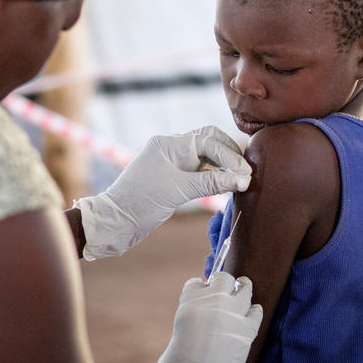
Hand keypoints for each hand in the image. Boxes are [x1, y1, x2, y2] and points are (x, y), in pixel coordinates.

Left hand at [76, 125, 250, 259]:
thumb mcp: (178, 191)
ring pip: (205, 156)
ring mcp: (172, 162)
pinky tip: (226, 186)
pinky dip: (213, 176)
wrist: (115, 222)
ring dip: (223, 166)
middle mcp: (171, 148)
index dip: (229, 155)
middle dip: (229, 155)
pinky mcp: (173, 178)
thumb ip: (210, 183)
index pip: (207, 140)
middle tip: (246, 173)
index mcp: (168, 144)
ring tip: (240, 181)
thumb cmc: (140, 203)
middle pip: (208, 141)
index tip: (245, 173)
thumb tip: (241, 179)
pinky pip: (199, 170)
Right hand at [150, 273, 262, 362]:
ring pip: (244, 289)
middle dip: (223, 284)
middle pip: (223, 278)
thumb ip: (192, 322)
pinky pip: (256, 312)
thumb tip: (202, 322)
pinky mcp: (247, 331)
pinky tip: (253, 312)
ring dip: (243, 290)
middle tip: (225, 290)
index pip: (196, 283)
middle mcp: (211, 302)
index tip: (203, 292)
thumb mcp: (178, 334)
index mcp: (188, 301)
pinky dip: (254, 311)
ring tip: (243, 289)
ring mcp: (232, 314)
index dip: (200, 288)